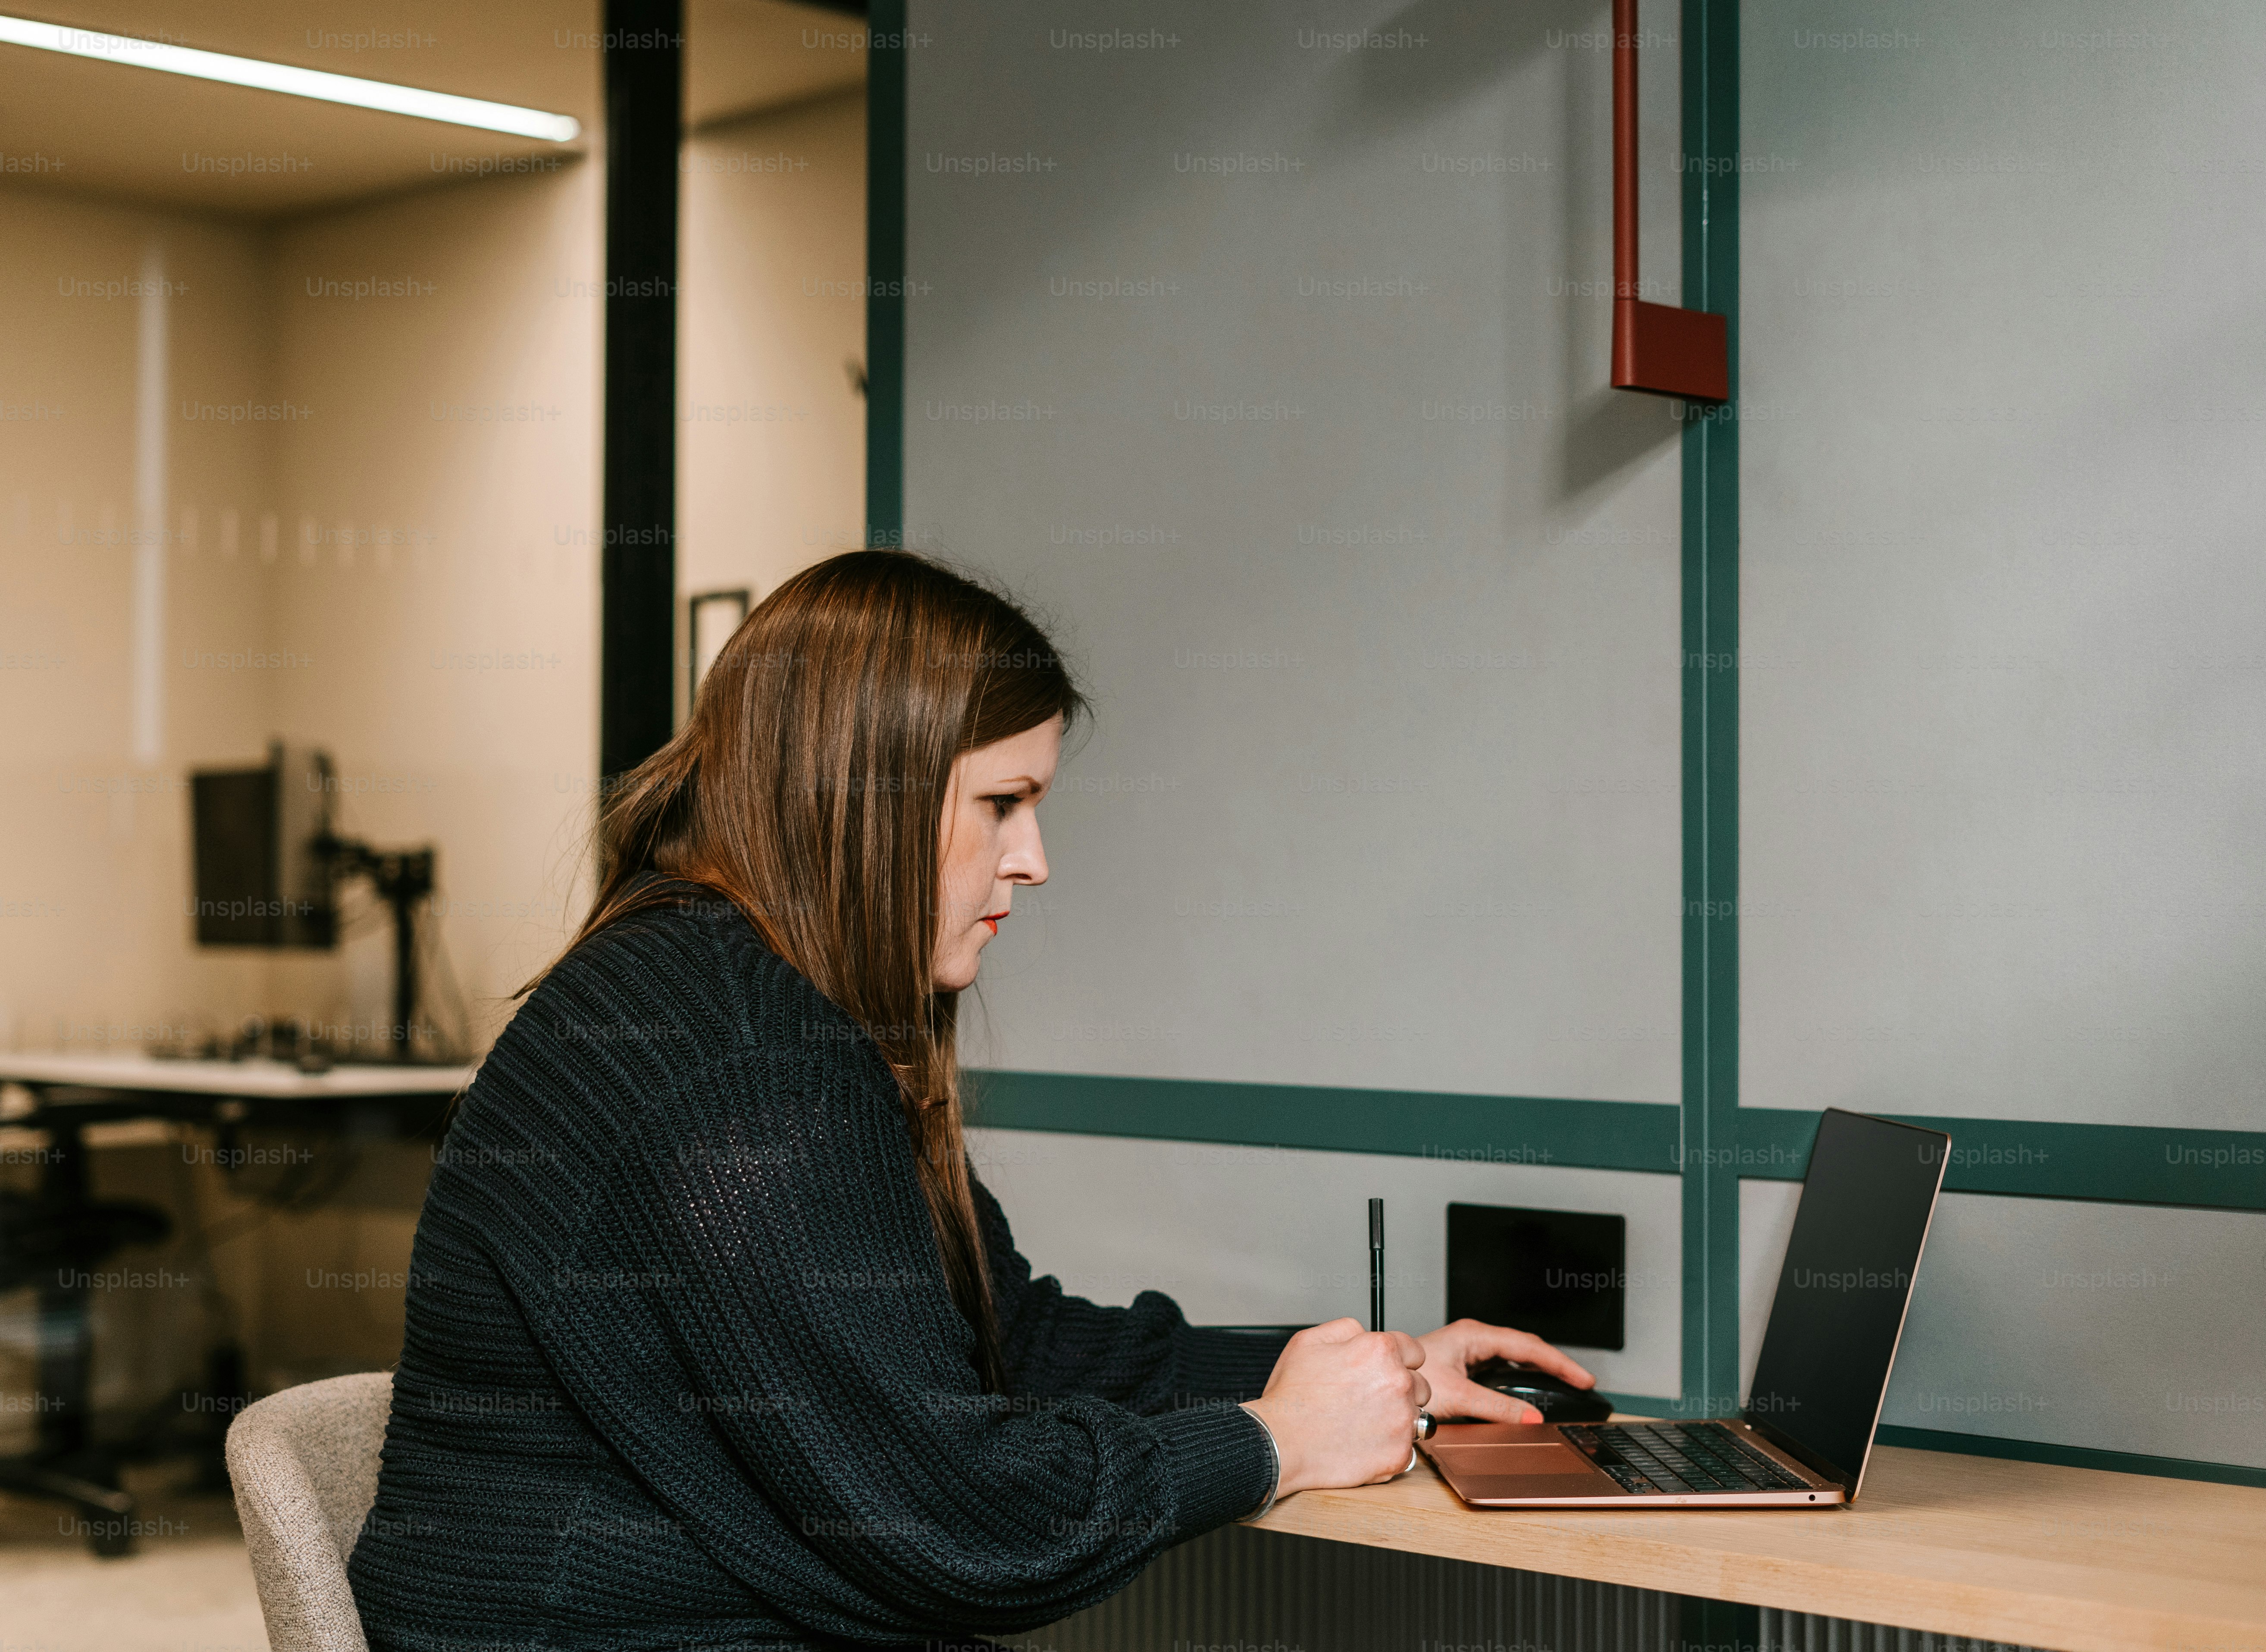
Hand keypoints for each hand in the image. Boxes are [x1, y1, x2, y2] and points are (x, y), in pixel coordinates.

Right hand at [1241, 1318, 1428, 1495]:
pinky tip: (1365, 1444)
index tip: (1383, 1373)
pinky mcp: (1400, 1454)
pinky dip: (1390, 1448)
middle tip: (1370, 1400)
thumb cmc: (1292, 1395)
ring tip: (1366, 1423)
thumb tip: (1365, 1332)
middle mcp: (1398, 1383)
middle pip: (1420, 1384)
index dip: (1397, 1361)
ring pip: (1417, 1417)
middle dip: (1400, 1390)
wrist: (1281, 1442)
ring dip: (1398, 1419)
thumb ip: (1347, 1328)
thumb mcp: (1309, 1340)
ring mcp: (1402, 1421)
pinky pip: (1407, 1448)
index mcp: (1380, 1351)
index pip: (1414, 1351)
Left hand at [1415, 1318, 1596, 1423]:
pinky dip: (1520, 1377)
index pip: (1529, 1347)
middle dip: (1555, 1363)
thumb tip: (1531, 1417)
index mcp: (1473, 1336)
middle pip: (1525, 1348)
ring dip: (1538, 1369)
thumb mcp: (1458, 1397)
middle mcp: (1471, 1339)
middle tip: (1581, 1382)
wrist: (1379, 1384)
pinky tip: (1528, 1389)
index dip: (1559, 1363)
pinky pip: (1500, 1368)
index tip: (1583, 1378)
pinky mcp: (1462, 1365)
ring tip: (1563, 1383)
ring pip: (1513, 1357)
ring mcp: (1467, 1351)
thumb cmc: (1406, 1380)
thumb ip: (1497, 1407)